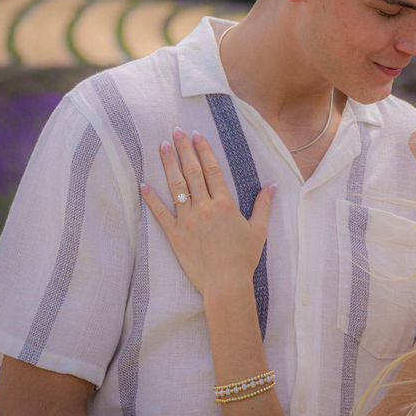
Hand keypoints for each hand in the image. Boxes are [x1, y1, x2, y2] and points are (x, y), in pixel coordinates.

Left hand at [141, 128, 275, 297]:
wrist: (226, 285)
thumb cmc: (244, 259)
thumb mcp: (259, 230)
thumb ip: (263, 205)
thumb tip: (272, 185)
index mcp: (225, 204)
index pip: (212, 170)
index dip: (204, 150)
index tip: (196, 134)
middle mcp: (205, 208)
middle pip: (192, 172)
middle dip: (184, 149)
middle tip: (175, 130)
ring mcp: (188, 221)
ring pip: (176, 187)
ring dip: (169, 164)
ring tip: (162, 146)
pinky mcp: (175, 236)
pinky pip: (160, 214)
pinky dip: (151, 198)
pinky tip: (143, 183)